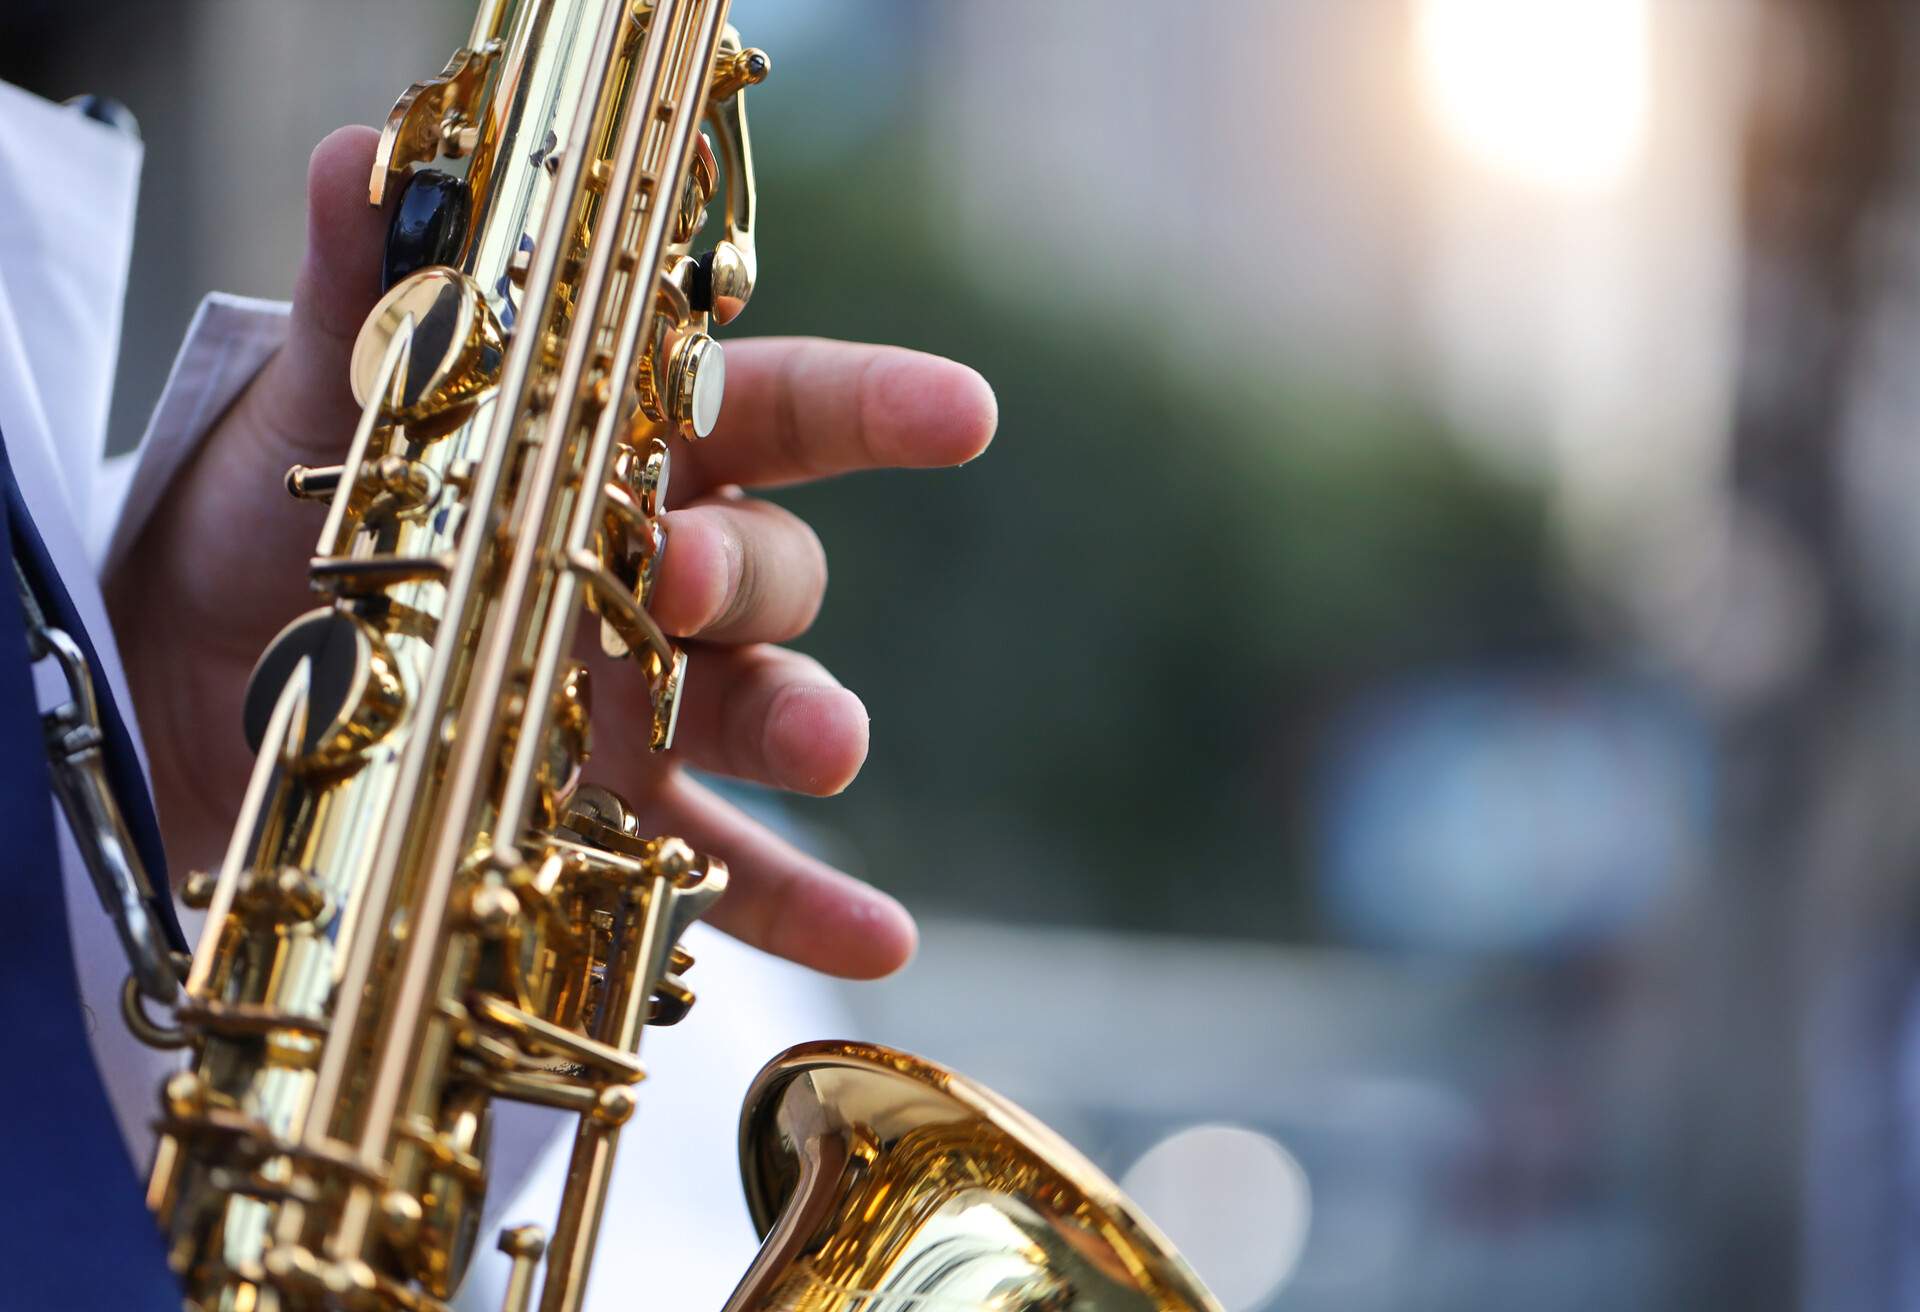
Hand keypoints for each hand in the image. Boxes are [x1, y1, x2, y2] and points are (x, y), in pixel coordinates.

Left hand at [105, 127, 995, 979]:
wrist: (192, 675)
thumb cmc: (269, 518)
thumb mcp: (317, 403)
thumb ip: (370, 295)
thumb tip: (365, 156)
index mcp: (613, 458)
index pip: (768, 413)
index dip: (868, 409)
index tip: (958, 415)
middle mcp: (650, 578)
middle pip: (769, 568)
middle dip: (754, 574)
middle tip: (685, 583)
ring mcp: (637, 704)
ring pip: (760, 708)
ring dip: (809, 724)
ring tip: (828, 748)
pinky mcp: (599, 818)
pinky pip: (718, 868)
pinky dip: (797, 905)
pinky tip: (878, 940)